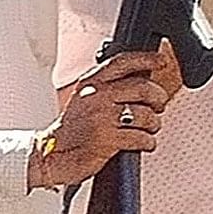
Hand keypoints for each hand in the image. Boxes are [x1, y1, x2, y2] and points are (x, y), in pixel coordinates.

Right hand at [31, 46, 177, 188]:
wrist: (51, 155)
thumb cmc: (71, 130)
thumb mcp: (84, 99)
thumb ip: (108, 88)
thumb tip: (141, 81)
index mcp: (90, 82)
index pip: (123, 62)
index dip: (147, 58)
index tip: (161, 61)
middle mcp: (96, 96)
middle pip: (143, 87)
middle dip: (158, 98)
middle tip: (159, 105)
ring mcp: (101, 118)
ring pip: (146, 115)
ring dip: (154, 124)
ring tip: (149, 128)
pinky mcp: (107, 140)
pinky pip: (141, 138)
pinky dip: (148, 142)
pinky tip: (144, 142)